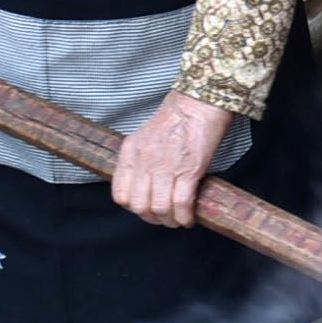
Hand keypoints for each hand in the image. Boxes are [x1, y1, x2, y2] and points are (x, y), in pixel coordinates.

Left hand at [113, 91, 232, 228]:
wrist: (200, 101)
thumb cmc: (178, 116)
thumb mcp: (146, 135)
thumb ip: (142, 158)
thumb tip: (147, 184)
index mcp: (131, 152)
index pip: (121, 194)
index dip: (134, 208)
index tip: (146, 208)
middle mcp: (145, 161)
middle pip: (140, 206)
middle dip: (152, 218)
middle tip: (164, 218)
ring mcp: (165, 167)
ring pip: (159, 209)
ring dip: (169, 221)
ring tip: (178, 220)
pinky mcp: (188, 171)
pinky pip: (180, 204)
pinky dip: (185, 217)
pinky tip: (189, 218)